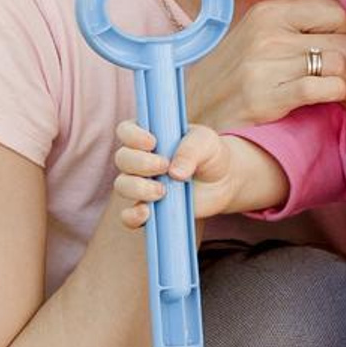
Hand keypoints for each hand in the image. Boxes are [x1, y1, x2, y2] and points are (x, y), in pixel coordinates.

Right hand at [111, 119, 245, 224]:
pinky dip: (132, 216)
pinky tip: (147, 213)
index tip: (153, 143)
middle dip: (140, 163)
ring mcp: (141, 184)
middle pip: (122, 158)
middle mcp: (139, 159)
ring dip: (138, 188)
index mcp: (148, 135)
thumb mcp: (206, 143)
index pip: (126, 130)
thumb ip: (190, 151)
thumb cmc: (210, 154)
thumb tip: (175, 173)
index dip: (132, 136)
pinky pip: (128, 216)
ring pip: (122, 185)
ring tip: (163, 191)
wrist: (223, 182)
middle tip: (165, 166)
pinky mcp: (147, 208)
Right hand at [182, 0, 345, 131]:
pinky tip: (339, 104)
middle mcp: (268, 32)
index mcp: (268, 12)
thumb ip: (295, 30)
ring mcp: (266, 63)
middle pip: (343, 36)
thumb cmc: (232, 79)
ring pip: (339, 61)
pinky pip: (324, 86)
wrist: (191, 114)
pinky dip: (341, 95)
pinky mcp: (267, 96)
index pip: (335, 8)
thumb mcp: (258, 39)